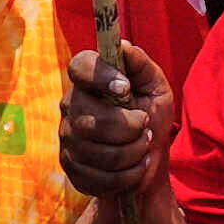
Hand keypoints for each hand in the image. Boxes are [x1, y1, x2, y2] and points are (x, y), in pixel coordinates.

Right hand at [55, 41, 174, 209]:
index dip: (100, 76)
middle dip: (131, 127)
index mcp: (89, 83)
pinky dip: (129, 174)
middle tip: (146, 126)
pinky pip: (99, 177)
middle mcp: (71, 108)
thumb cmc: (151, 114)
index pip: (80, 67)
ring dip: (134, 152)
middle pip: (92, 120)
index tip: (125, 87)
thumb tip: (124, 46)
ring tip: (144, 145)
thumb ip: (141, 65)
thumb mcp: (155, 87)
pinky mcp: (73, 168)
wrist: (151, 157)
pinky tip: (137, 166)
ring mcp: (68, 139)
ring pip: (98, 152)